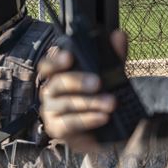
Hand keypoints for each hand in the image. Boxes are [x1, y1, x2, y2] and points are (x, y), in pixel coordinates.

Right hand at [38, 30, 127, 153]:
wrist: (103, 132)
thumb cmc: (99, 99)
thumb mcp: (110, 76)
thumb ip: (113, 57)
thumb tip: (118, 35)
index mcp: (58, 75)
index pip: (48, 64)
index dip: (55, 60)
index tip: (69, 57)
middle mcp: (50, 91)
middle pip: (56, 83)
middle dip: (77, 81)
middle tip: (98, 82)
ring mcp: (51, 110)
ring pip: (65, 103)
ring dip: (89, 102)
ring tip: (110, 103)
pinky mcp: (56, 128)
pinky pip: (69, 123)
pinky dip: (87, 119)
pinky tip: (103, 117)